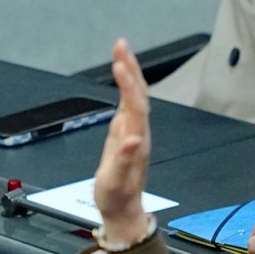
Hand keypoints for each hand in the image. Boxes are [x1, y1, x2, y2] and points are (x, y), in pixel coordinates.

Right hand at [92, 38, 152, 245]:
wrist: (123, 208)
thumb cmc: (117, 196)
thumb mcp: (116, 181)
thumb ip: (124, 160)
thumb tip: (132, 138)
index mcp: (136, 140)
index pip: (134, 105)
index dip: (127, 84)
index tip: (118, 64)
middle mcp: (138, 131)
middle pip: (137, 93)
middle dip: (129, 67)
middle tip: (120, 44)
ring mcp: (134, 130)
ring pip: (135, 94)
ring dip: (129, 71)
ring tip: (120, 51)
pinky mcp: (128, 131)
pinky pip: (129, 100)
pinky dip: (126, 83)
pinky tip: (121, 74)